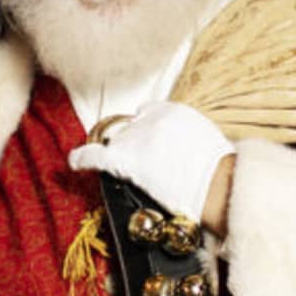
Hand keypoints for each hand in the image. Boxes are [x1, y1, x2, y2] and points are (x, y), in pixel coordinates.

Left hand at [68, 101, 233, 222]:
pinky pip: (95, 154)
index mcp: (174, 110)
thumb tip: (180, 149)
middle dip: (134, 143)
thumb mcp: (208, 140)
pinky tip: (73, 162)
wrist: (219, 186)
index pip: (148, 113)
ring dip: (121, 156)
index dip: (145, 130)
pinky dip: (82, 158)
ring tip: (129, 171)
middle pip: (131, 128)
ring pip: (117, 143)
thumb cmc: (221, 172)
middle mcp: (151, 118)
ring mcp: (136, 137)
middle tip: (147, 165)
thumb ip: (187, 136)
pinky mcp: (125, 159)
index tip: (147, 142)